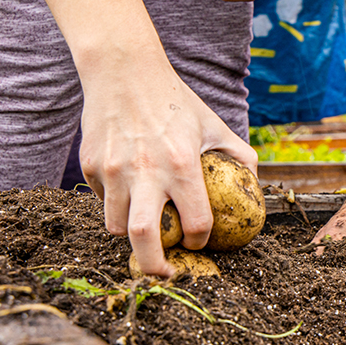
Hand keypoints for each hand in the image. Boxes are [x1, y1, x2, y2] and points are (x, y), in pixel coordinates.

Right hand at [79, 50, 257, 276]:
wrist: (124, 70)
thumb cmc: (176, 101)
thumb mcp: (215, 125)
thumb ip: (241, 157)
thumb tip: (256, 188)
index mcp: (182, 165)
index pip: (195, 223)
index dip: (200, 241)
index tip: (198, 241)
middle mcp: (145, 172)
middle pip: (144, 239)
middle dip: (154, 268)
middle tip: (165, 274)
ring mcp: (112, 171)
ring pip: (116, 226)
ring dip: (133, 236)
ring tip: (148, 229)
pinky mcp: (89, 166)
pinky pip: (101, 201)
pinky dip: (115, 205)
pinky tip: (128, 190)